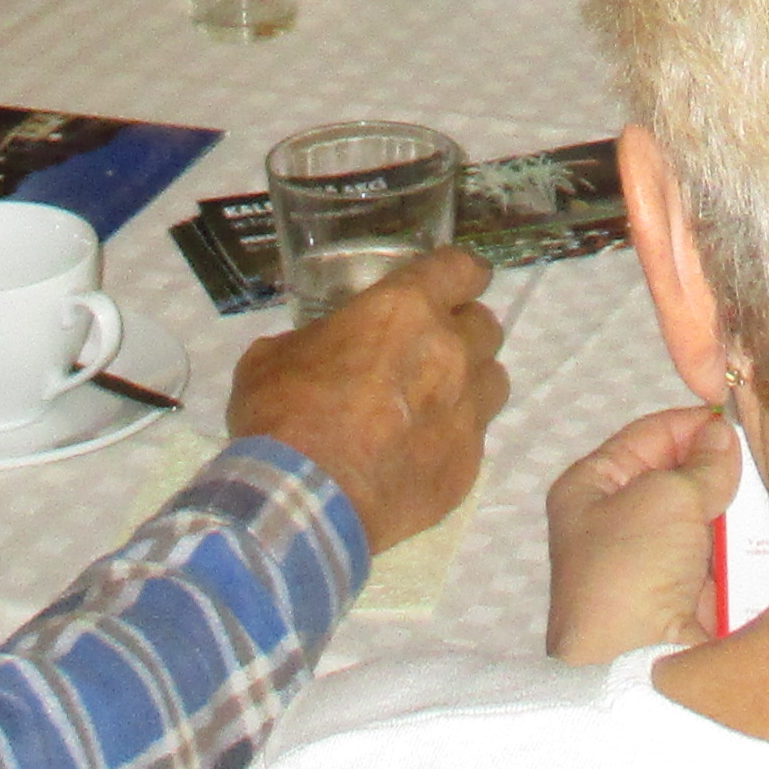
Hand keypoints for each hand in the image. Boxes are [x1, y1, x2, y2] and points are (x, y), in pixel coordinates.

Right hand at [223, 247, 504, 552]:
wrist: (304, 499)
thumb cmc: (284, 414)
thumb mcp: (275, 357)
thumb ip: (313, 341)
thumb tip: (314, 350)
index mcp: (405, 309)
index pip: (460, 269)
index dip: (462, 273)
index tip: (458, 282)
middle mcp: (450, 352)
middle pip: (486, 325)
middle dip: (464, 331)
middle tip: (432, 348)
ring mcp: (465, 411)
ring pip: (494, 380)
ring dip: (471, 382)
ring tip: (437, 400)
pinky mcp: (468, 464)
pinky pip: (475, 437)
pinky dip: (454, 437)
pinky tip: (420, 452)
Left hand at [542, 402, 733, 660]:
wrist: (635, 668)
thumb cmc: (633, 567)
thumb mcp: (666, 497)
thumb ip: (702, 463)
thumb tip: (723, 437)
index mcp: (590, 487)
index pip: (648, 435)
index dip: (693, 423)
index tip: (743, 416)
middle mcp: (616, 521)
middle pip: (679, 477)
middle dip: (721, 468)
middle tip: (768, 456)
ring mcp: (652, 563)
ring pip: (704, 518)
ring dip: (736, 509)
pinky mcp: (683, 598)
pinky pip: (718, 558)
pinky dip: (741, 548)